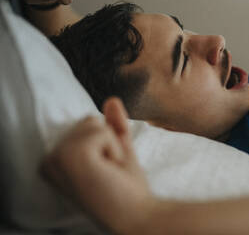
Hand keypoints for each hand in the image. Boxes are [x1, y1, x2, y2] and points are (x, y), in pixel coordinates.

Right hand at [41, 97, 151, 233]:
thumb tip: (112, 100)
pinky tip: (108, 169)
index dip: (106, 142)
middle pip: (88, 120)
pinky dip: (113, 147)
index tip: (106, 168)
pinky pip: (101, 130)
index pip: (84, 124)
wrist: (135, 212)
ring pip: (94, 123)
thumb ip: (113, 125)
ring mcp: (56, 158)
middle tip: (109, 170)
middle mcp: (48, 160)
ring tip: (108, 171)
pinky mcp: (71, 156)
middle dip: (108, 142)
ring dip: (111, 146)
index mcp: (53, 160)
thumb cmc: (125, 186)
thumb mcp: (118, 148)